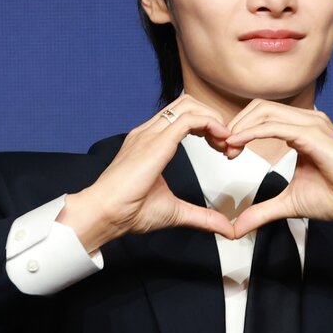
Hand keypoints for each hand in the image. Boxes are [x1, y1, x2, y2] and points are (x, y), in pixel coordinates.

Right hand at [58, 94, 234, 250]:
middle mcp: (149, 133)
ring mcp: (151, 133)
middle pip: (188, 104)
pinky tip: (221, 140)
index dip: (208, 127)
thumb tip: (225, 228)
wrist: (105, 213)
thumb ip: (203, 217)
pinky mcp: (156, 141)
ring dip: (214, 120)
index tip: (221, 149)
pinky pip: (189, 119)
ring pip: (189, 105)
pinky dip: (211, 124)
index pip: (183, 117)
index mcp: (150, 143)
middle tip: (227, 145)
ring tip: (226, 143)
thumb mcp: (176, 212)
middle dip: (213, 119)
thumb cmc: (127, 211)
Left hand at [225, 100, 332, 262]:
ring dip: (240, 127)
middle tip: (221, 149)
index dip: (239, 129)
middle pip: (259, 107)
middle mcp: (307, 120)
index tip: (225, 151)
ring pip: (265, 112)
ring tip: (226, 148)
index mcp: (302, 130)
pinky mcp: (314, 134)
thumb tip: (238, 226)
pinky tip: (237, 145)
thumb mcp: (290, 203)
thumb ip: (262, 210)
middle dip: (235, 125)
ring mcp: (312, 124)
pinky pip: (276, 126)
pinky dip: (252, 133)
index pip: (262, 115)